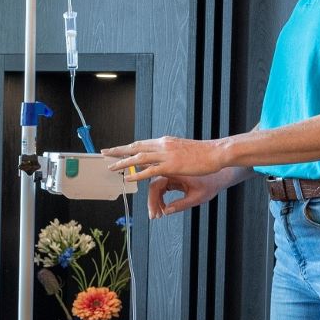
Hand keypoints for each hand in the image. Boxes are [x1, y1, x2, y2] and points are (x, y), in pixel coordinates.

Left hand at [103, 136, 228, 181]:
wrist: (217, 152)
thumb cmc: (204, 153)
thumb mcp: (184, 149)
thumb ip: (171, 152)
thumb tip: (164, 154)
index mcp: (165, 141)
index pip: (141, 143)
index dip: (127, 146)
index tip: (115, 148)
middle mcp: (163, 145)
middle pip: (135, 147)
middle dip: (118, 150)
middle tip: (103, 152)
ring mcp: (166, 155)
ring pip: (139, 158)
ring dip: (123, 163)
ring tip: (110, 167)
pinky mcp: (171, 166)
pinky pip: (150, 171)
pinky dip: (137, 174)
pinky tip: (128, 177)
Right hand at [148, 174, 229, 218]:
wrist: (220, 175)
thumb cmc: (211, 184)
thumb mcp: (197, 197)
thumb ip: (181, 205)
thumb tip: (167, 211)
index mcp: (176, 171)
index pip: (156, 185)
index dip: (152, 200)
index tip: (154, 213)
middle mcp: (172, 170)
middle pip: (154, 185)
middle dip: (153, 202)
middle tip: (155, 216)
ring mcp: (172, 173)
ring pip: (156, 186)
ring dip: (156, 200)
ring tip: (160, 213)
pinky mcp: (173, 176)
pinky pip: (162, 186)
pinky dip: (161, 197)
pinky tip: (164, 207)